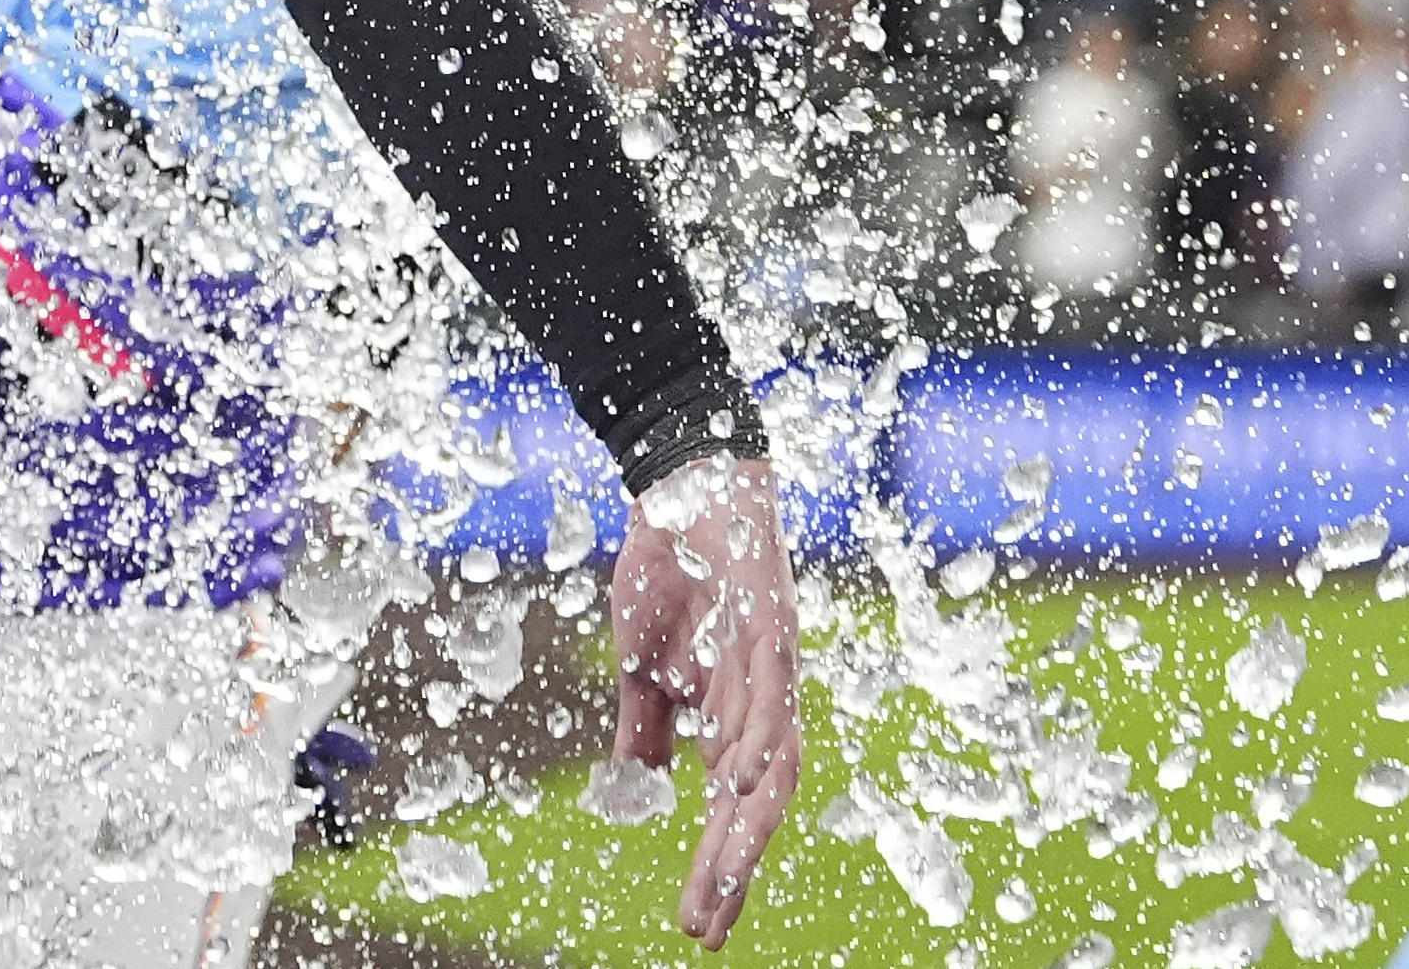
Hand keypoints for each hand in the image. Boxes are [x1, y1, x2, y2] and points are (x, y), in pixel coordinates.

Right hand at [605, 453, 800, 946]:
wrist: (682, 485)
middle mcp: (764, 706)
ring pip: (773, 765)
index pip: (728, 811)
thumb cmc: (666, 571)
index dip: (716, 869)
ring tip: (724, 873)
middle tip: (704, 928)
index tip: (696, 928)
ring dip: (749, 823)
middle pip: (756, 806)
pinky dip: (758, 740)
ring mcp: (773, 669)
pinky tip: (738, 776)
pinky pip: (772, 696)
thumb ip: (643, 727)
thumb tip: (635, 785)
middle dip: (730, 870)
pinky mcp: (773, 627)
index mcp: (731, 718)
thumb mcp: (639, 665)